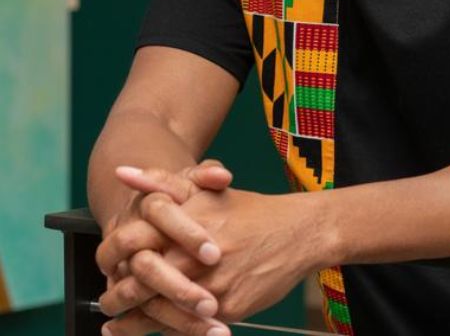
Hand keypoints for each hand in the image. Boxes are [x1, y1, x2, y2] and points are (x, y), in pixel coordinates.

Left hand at [105, 174, 333, 324]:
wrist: (300, 233)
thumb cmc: (249, 211)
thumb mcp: (207, 190)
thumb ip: (161, 182)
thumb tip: (122, 172)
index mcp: (190, 219)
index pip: (135, 242)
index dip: (116, 257)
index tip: (108, 264)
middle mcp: (199, 251)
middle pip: (142, 280)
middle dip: (118, 295)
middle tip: (107, 301)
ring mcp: (214, 282)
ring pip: (161, 309)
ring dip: (134, 321)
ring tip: (115, 326)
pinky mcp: (227, 307)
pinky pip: (188, 325)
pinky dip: (168, 329)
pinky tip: (153, 330)